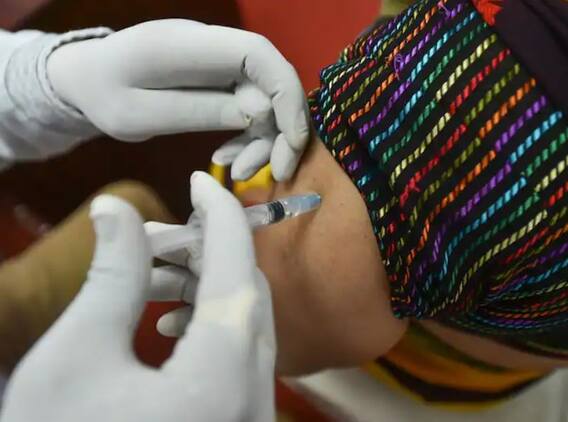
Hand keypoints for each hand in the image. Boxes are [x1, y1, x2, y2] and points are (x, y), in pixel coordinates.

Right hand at [0, 172, 275, 421]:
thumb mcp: (75, 355)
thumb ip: (111, 274)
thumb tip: (117, 208)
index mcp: (219, 378)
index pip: (237, 269)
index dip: (221, 215)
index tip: (202, 179)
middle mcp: (251, 400)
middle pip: (249, 298)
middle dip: (210, 252)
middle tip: (163, 233)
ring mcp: (249, 418)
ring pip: (246, 329)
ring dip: (206, 290)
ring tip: (154, 272)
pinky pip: (238, 361)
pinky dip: (209, 327)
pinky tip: (166, 323)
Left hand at [47, 19, 308, 180]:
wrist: (86, 79)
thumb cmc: (102, 96)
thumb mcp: (138, 114)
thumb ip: (197, 110)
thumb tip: (259, 113)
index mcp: (187, 44)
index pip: (257, 53)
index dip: (285, 94)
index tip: (292, 141)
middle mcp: (212, 46)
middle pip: (270, 80)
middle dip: (281, 128)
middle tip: (275, 173)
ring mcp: (217, 63)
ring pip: (264, 98)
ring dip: (262, 140)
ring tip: (239, 173)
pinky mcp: (219, 80)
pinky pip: (248, 107)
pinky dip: (246, 136)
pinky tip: (227, 160)